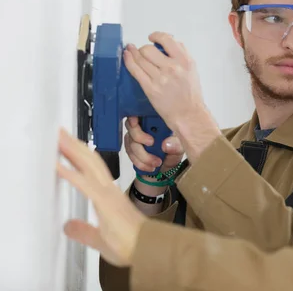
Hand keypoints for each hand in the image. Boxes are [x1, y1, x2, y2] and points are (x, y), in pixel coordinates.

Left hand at [56, 128, 145, 266]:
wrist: (147, 248)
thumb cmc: (131, 245)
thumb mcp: (100, 239)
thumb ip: (84, 231)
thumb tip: (68, 226)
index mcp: (108, 197)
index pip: (91, 170)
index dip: (78, 157)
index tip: (65, 146)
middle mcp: (108, 190)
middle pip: (90, 161)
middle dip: (74, 146)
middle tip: (59, 132)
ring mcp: (107, 193)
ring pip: (89, 164)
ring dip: (72, 150)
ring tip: (59, 136)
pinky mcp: (105, 201)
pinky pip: (84, 183)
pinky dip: (69, 172)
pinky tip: (57, 164)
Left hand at [124, 32, 220, 161]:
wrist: (188, 114)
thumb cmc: (190, 95)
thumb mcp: (192, 69)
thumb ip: (181, 54)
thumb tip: (168, 41)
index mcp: (185, 61)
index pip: (167, 39)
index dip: (156, 36)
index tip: (152, 38)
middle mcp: (173, 68)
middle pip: (149, 49)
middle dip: (144, 49)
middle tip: (144, 53)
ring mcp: (160, 78)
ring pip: (140, 58)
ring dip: (134, 54)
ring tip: (132, 52)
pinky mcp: (150, 88)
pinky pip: (135, 70)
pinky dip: (128, 61)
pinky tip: (127, 56)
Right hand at [124, 116, 183, 172]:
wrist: (166, 168)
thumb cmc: (173, 152)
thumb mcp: (179, 148)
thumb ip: (175, 146)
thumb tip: (166, 145)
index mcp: (156, 120)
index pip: (141, 111)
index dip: (135, 115)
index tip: (136, 122)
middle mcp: (143, 126)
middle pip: (131, 126)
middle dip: (139, 137)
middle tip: (151, 144)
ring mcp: (135, 137)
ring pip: (131, 143)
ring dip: (142, 155)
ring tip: (156, 162)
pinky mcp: (131, 148)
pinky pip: (130, 154)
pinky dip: (139, 162)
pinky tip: (149, 166)